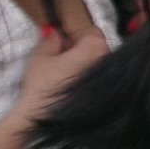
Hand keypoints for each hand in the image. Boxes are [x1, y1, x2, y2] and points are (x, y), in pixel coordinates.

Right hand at [0, 22, 110, 148]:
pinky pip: (97, 79)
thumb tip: (57, 34)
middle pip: (97, 47)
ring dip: (83, 63)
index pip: (93, 31)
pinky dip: (85, 77)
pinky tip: (70, 82)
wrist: (42, 117)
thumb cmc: (42, 84)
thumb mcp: (41, 56)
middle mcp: (106, 63)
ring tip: (64, 69)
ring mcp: (107, 81)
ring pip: (97, 63)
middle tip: (62, 52)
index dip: (77, 33)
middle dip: (81, 47)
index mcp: (95, 48)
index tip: (64, 38)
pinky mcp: (104, 95)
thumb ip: (52, 40)